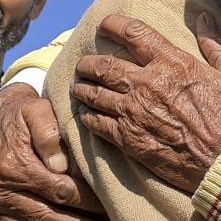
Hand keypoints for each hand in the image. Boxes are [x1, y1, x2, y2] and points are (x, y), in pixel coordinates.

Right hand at [0, 82, 102, 219]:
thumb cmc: (23, 115)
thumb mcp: (36, 112)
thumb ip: (48, 134)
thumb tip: (61, 165)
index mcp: (16, 165)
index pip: (60, 190)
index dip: (86, 200)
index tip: (108, 202)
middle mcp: (5, 189)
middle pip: (49, 213)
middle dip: (81, 218)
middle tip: (108, 218)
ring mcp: (2, 202)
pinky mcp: (1, 210)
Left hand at [71, 13, 220, 192]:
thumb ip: (216, 44)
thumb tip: (204, 18)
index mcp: (174, 63)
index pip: (134, 33)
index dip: (114, 24)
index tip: (106, 24)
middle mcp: (148, 84)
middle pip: (104, 64)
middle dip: (89, 61)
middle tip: (85, 62)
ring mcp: (134, 113)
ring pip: (94, 94)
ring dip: (83, 87)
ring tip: (80, 85)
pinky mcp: (129, 140)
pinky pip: (96, 123)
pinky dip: (87, 115)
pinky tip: (87, 113)